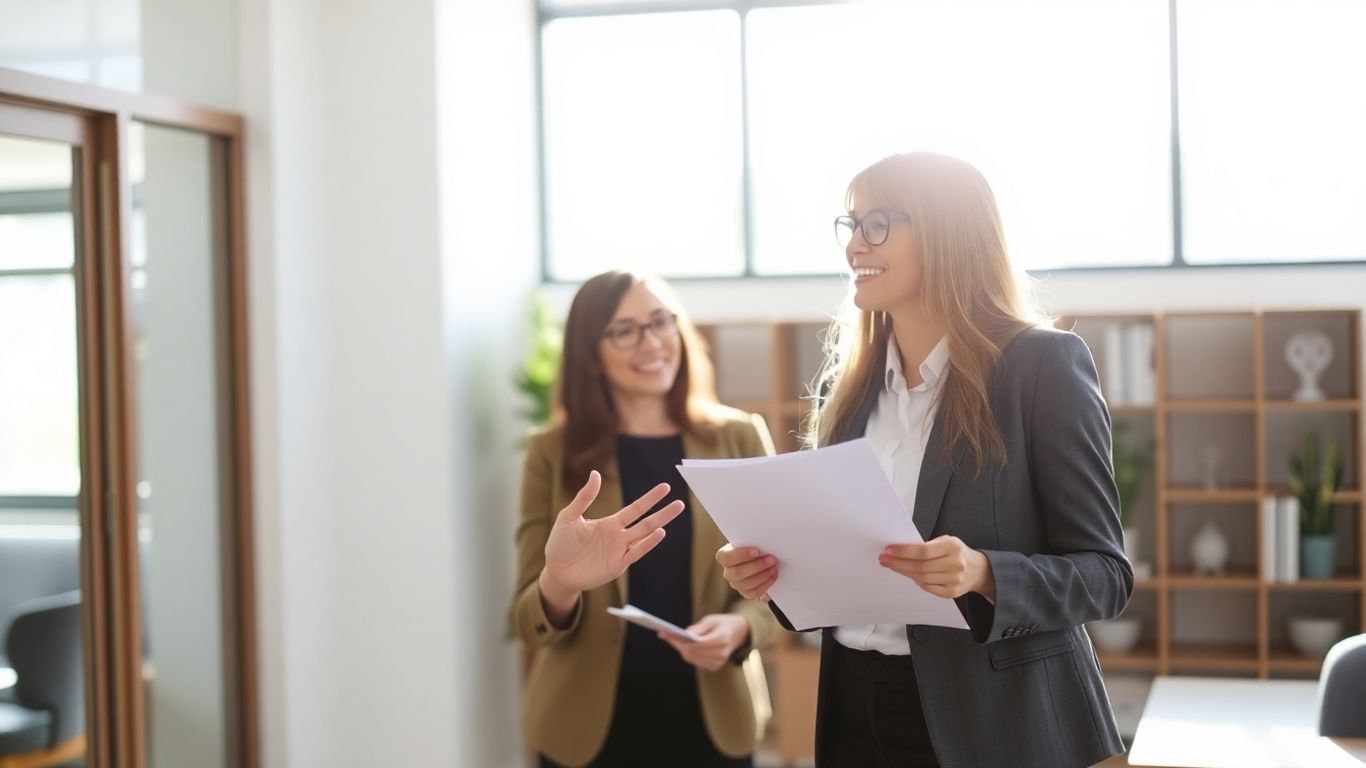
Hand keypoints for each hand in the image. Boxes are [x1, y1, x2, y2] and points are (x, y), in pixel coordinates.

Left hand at [540, 471, 684, 619]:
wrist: (555, 571)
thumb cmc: (560, 544)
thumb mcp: (569, 516)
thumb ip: (584, 497)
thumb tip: (596, 474)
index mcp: (609, 524)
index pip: (635, 508)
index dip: (650, 498)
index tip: (665, 488)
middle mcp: (619, 536)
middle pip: (645, 521)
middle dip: (663, 512)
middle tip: (680, 502)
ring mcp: (620, 551)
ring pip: (645, 535)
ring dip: (660, 523)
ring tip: (675, 512)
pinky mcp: (617, 566)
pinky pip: (636, 552)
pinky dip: (648, 543)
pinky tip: (659, 533)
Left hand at [660, 614, 749, 671]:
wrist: (740, 632)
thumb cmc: (724, 623)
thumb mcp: (711, 619)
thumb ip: (697, 628)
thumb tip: (684, 634)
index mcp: (720, 640)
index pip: (695, 645)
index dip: (678, 640)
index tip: (666, 634)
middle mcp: (720, 654)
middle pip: (691, 654)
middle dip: (678, 645)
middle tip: (667, 635)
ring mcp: (719, 662)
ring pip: (692, 659)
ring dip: (682, 650)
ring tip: (674, 639)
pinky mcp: (716, 666)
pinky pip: (697, 662)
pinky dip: (690, 655)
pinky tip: (686, 646)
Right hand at [716, 544, 777, 600]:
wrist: (763, 559)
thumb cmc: (756, 547)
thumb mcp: (753, 542)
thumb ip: (754, 542)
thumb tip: (765, 544)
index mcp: (724, 556)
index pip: (725, 557)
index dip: (740, 555)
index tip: (756, 551)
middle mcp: (728, 572)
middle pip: (737, 573)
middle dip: (756, 566)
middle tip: (771, 559)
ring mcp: (736, 584)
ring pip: (745, 584)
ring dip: (762, 576)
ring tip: (774, 568)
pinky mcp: (746, 592)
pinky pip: (754, 592)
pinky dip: (765, 585)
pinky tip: (773, 577)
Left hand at [879, 535, 995, 599]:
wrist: (978, 569)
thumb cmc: (957, 552)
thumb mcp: (946, 541)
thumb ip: (927, 546)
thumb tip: (901, 550)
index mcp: (953, 547)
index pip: (923, 551)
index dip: (904, 552)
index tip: (888, 550)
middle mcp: (955, 564)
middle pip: (920, 566)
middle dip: (899, 563)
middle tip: (884, 559)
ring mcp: (955, 580)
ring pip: (922, 578)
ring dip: (905, 572)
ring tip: (894, 566)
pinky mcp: (952, 593)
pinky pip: (928, 588)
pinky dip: (917, 582)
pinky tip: (910, 575)